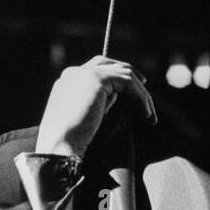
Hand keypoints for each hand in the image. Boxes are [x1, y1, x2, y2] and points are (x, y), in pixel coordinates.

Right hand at [34, 55, 155, 157]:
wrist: (59, 146)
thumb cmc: (73, 140)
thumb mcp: (88, 115)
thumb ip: (101, 100)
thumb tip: (120, 95)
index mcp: (68, 80)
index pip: (97, 67)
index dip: (118, 75)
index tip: (136, 88)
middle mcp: (75, 73)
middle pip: (110, 64)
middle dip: (132, 76)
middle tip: (146, 93)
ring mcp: (84, 73)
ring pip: (124, 74)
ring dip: (141, 94)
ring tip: (150, 116)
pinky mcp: (96, 79)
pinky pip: (128, 82)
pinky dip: (140, 97)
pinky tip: (146, 114)